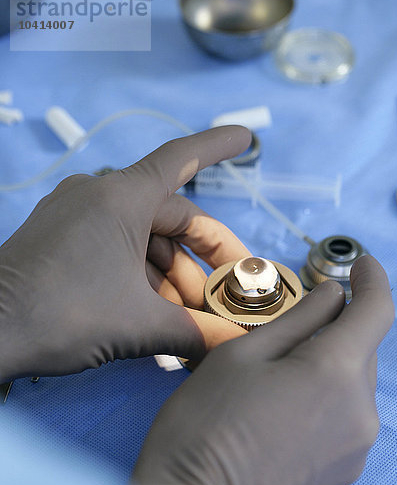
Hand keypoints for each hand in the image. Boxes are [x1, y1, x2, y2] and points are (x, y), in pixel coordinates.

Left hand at [0, 126, 251, 381]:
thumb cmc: (63, 315)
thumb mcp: (138, 325)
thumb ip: (194, 333)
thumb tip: (234, 346)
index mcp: (122, 198)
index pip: (181, 158)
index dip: (218, 147)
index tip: (247, 138)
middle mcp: (99, 195)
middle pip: (169, 215)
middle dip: (201, 258)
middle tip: (226, 294)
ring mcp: (76, 214)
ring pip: (143, 237)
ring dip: (171, 274)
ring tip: (188, 315)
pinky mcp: (61, 235)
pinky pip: (116, 245)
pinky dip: (141, 274)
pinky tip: (154, 309)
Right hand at [132, 256, 393, 484]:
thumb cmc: (205, 423)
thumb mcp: (242, 355)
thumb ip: (298, 319)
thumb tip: (334, 295)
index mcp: (336, 372)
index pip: (377, 311)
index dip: (373, 279)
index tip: (361, 262)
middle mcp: (362, 411)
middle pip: (361, 349)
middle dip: (336, 326)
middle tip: (290, 324)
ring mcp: (357, 448)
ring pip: (353, 383)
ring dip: (328, 364)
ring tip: (277, 374)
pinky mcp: (344, 473)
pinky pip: (346, 416)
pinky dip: (326, 396)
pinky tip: (284, 407)